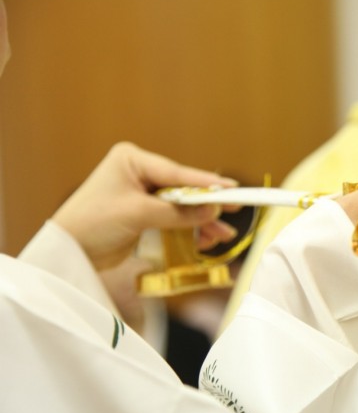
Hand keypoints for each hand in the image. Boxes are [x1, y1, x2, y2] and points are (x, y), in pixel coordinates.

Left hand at [52, 142, 237, 270]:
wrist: (68, 252)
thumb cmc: (93, 223)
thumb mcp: (138, 214)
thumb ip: (178, 212)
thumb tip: (213, 210)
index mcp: (132, 160)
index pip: (177, 173)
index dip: (206, 183)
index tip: (231, 188)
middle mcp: (139, 173)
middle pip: (182, 189)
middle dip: (206, 204)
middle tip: (235, 209)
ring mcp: (142, 194)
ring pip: (181, 206)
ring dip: (200, 221)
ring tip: (222, 235)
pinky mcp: (144, 214)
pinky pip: (173, 219)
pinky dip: (188, 229)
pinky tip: (204, 240)